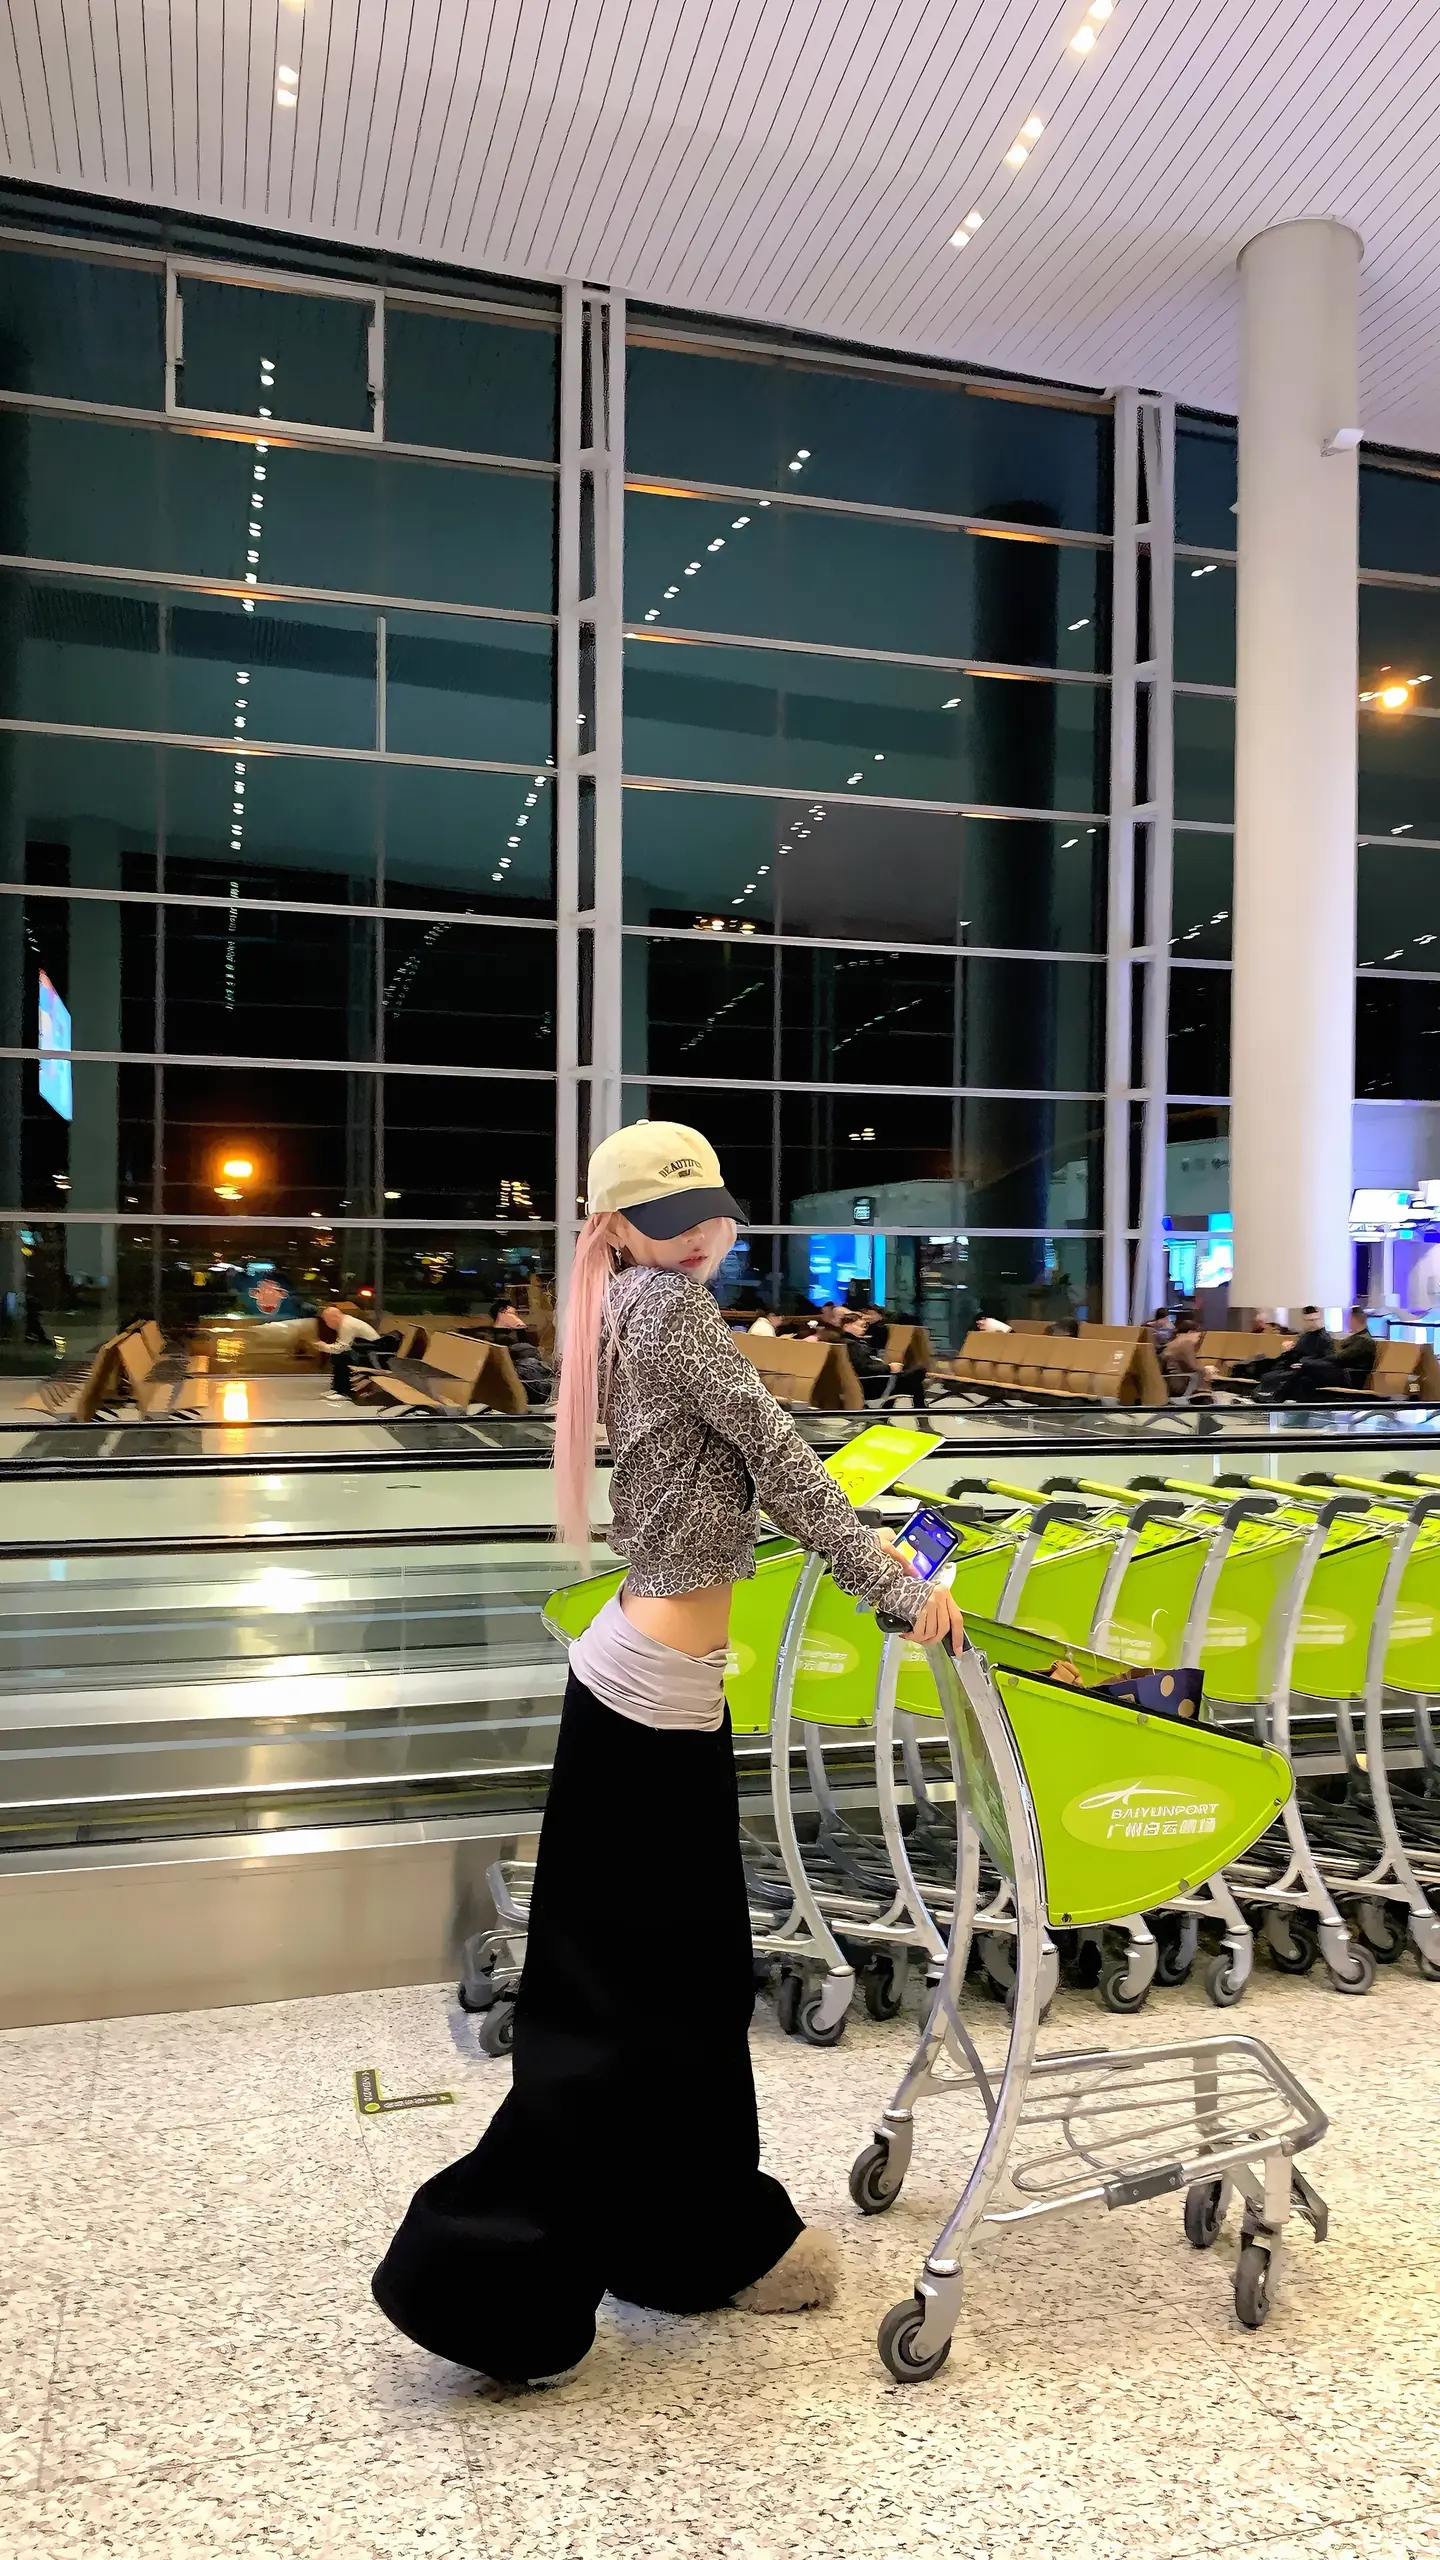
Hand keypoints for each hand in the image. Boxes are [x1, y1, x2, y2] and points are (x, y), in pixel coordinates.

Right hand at [875, 1532, 963, 1649]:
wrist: (888, 1579)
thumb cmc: (904, 1585)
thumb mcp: (926, 1592)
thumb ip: (936, 1607)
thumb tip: (938, 1629)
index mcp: (944, 1592)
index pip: (956, 1618)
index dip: (957, 1637)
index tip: (957, 1650)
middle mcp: (939, 1596)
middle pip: (943, 1628)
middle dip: (934, 1639)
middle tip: (925, 1641)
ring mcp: (929, 1602)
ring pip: (931, 1631)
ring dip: (921, 1639)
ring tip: (912, 1635)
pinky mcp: (918, 1608)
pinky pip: (920, 1630)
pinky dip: (913, 1636)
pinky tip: (907, 1633)